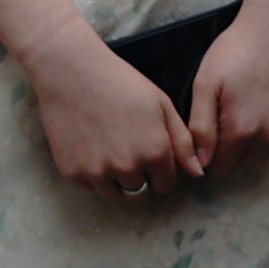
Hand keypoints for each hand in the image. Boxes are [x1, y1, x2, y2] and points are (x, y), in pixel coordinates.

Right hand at [18, 13, 206, 202]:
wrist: (71, 73)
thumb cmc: (119, 83)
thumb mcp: (161, 105)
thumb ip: (182, 142)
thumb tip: (197, 173)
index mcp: (155, 151)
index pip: (165, 185)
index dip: (161, 171)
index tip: (150, 155)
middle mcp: (128, 168)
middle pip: (141, 193)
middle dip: (140, 178)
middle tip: (129, 150)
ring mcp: (99, 173)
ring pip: (116, 194)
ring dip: (117, 180)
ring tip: (110, 148)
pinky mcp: (74, 174)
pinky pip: (91, 187)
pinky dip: (94, 174)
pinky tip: (92, 147)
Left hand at [189, 0, 268, 171]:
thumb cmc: (237, 49)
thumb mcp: (205, 84)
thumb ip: (200, 128)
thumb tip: (199, 165)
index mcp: (241, 132)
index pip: (219, 168)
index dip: (211, 152)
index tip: (212, 130)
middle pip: (244, 163)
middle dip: (234, 147)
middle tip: (232, 112)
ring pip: (268, 153)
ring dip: (258, 140)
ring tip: (252, 104)